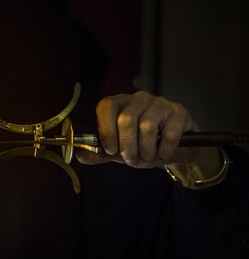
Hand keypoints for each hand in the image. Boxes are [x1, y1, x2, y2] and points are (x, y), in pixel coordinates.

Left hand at [76, 91, 221, 181]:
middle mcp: (138, 98)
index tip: (110, 150)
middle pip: (126, 119)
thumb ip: (100, 153)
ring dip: (145, 150)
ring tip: (146, 159)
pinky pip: (169, 134)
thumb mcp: (119, 150)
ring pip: (147, 126)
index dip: (106, 130)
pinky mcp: (179, 112)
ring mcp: (160, 103)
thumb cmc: (142, 145)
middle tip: (131, 160)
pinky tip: (163, 155)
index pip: (106, 107)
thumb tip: (81, 156)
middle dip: (127, 146)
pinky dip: (164, 150)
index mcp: (119, 103)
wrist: (173, 149)